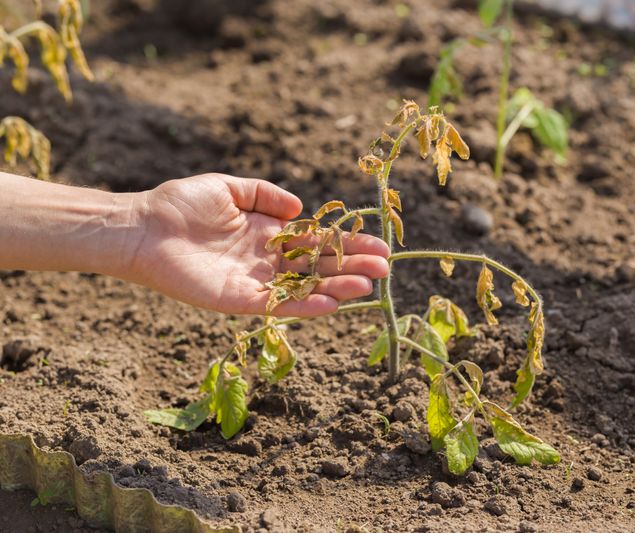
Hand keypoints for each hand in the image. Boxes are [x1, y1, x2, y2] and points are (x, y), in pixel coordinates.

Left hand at [129, 173, 388, 314]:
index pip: (316, 242)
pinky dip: (305, 305)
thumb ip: (265, 194)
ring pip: (305, 288)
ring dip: (337, 288)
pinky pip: (278, 305)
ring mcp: (255, 282)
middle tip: (385, 268)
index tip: (377, 244)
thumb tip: (301, 209)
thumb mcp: (230, 187)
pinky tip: (332, 302)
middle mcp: (266, 260)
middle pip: (318, 266)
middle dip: (351, 266)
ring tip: (368, 286)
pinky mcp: (239, 300)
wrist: (142, 227)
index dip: (346, 243)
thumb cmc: (180, 203)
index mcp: (268, 234)